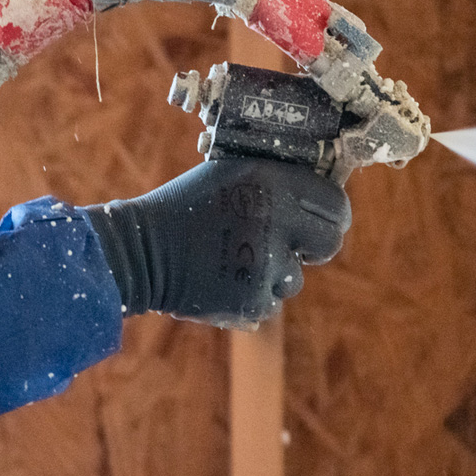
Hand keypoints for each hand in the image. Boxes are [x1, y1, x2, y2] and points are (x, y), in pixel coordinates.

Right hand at [85, 157, 349, 327]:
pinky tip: (225, 279)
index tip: (324, 218)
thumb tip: (319, 197)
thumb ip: (276, 182)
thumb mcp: (231, 175)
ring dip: (276, 273)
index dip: (333, 213)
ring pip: (295, 277)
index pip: (335, 203)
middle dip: (316, 245)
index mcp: (271, 182)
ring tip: (239, 260)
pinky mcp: (251, 299)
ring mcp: (265, 264)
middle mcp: (274, 221)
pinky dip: (252, 295)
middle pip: (329, 242)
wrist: (140, 251)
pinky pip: (269, 301)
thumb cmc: (185, 208)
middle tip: (296, 244)